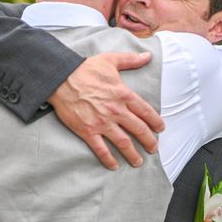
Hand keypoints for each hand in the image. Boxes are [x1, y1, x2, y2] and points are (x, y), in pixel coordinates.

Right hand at [48, 51, 164, 169]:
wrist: (61, 78)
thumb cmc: (85, 69)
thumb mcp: (110, 60)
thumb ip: (131, 59)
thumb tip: (148, 56)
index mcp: (123, 94)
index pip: (146, 111)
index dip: (156, 122)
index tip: (160, 129)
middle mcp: (116, 110)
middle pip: (139, 130)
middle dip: (149, 141)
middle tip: (154, 149)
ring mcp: (102, 123)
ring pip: (124, 143)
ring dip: (133, 154)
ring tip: (138, 161)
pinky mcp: (87, 131)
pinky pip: (101, 149)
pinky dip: (109, 159)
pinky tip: (114, 165)